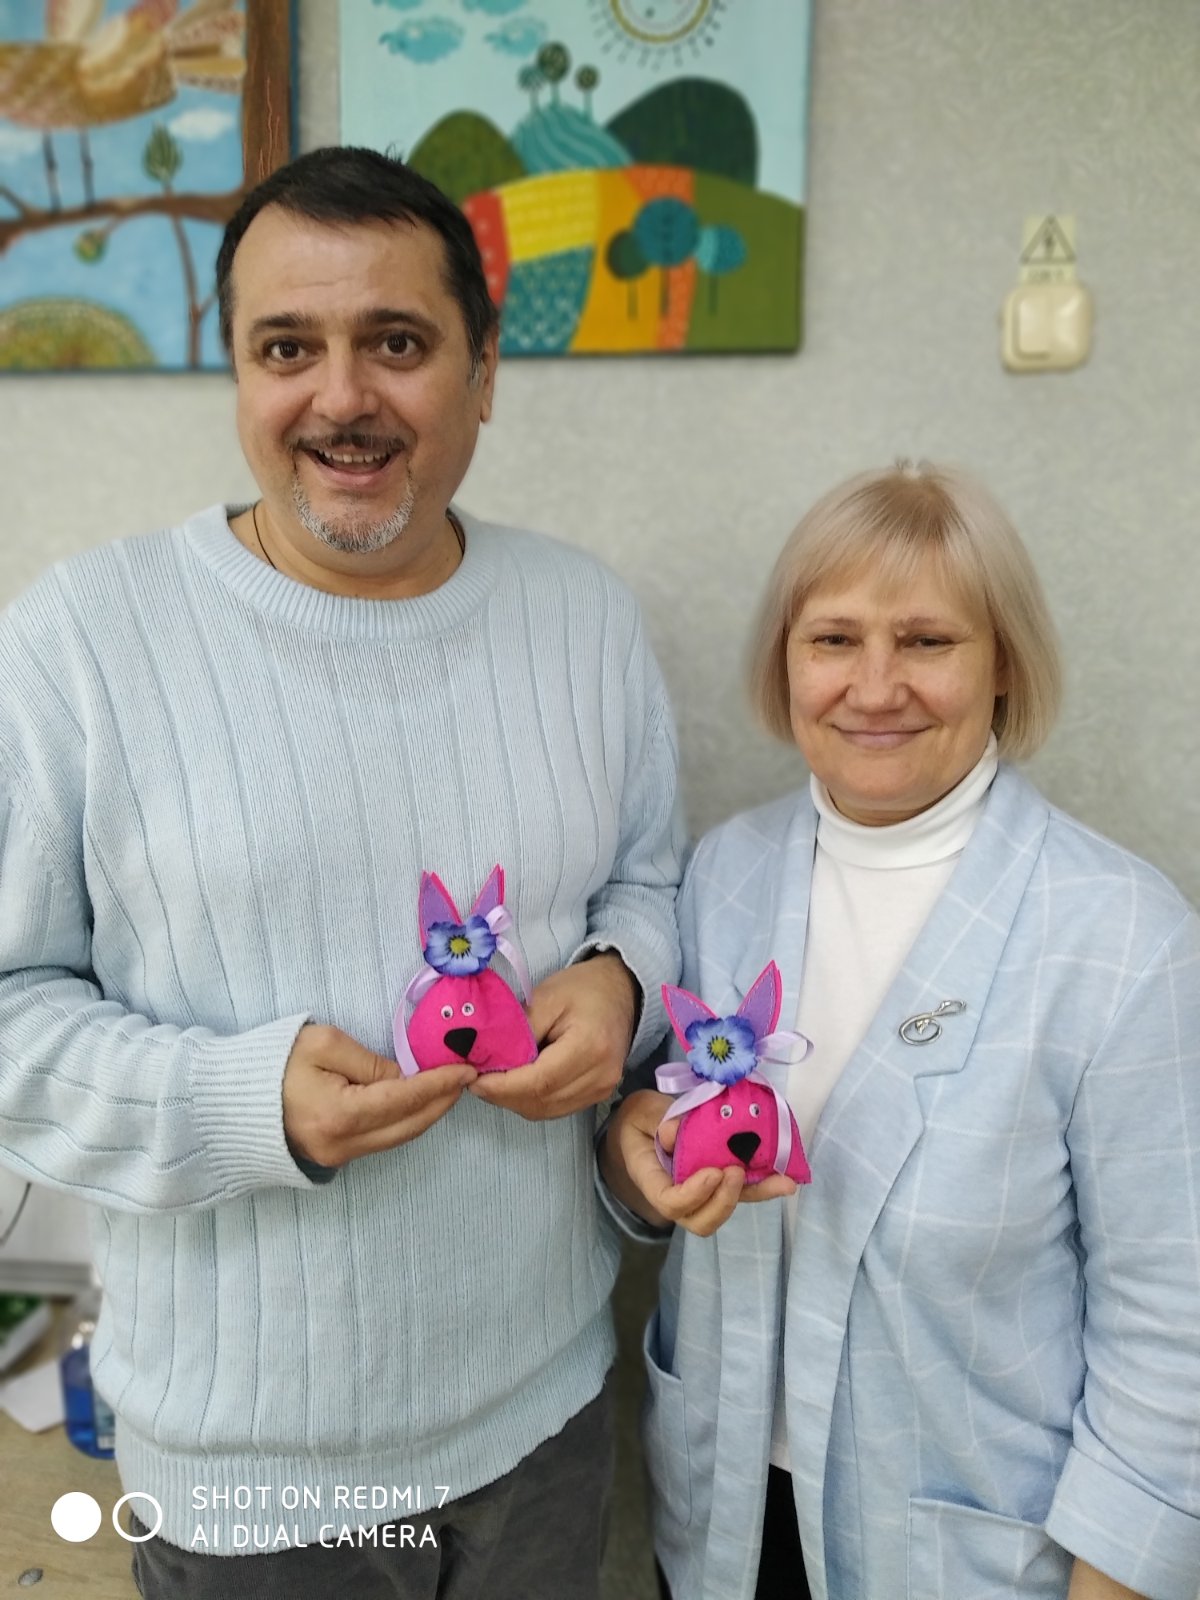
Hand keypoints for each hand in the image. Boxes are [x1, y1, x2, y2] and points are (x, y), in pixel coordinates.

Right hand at [282, 1023, 474, 1167]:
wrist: (229, 1102)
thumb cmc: (273, 1064)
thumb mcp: (323, 1044)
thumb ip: (369, 1061)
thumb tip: (402, 1077)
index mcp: (340, 1114)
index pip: (404, 1099)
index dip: (439, 1084)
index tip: (466, 1069)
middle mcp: (344, 1144)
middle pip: (409, 1126)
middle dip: (441, 1102)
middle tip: (464, 1078)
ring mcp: (339, 1156)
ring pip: (398, 1137)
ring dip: (426, 1113)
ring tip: (448, 1088)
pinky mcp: (335, 1157)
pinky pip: (381, 1140)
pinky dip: (404, 1121)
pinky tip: (416, 1103)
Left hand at [469, 952, 637, 1120]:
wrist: (621, 990)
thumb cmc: (583, 988)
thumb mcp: (546, 997)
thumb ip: (519, 1031)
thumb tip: (487, 1059)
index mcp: (590, 1047)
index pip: (538, 1082)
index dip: (502, 1086)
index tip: (472, 1078)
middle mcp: (601, 1076)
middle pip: (540, 1102)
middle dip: (502, 1095)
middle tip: (474, 1080)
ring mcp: (602, 1090)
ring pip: (545, 1110)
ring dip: (513, 1101)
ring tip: (491, 1081)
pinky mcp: (598, 1095)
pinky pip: (555, 1108)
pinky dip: (530, 1101)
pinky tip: (515, 1084)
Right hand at [600, 1089, 797, 1235]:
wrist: (645, 1124)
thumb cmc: (640, 1119)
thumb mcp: (641, 1111)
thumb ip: (656, 1119)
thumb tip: (675, 1131)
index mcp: (651, 1179)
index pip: (670, 1202)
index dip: (693, 1195)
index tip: (713, 1172)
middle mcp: (677, 1195)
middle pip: (700, 1220)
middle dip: (724, 1202)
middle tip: (737, 1171)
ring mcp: (701, 1192)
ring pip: (726, 1209)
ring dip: (755, 1197)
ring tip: (782, 1182)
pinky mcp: (721, 1182)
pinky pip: (742, 1191)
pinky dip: (765, 1186)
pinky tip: (787, 1178)